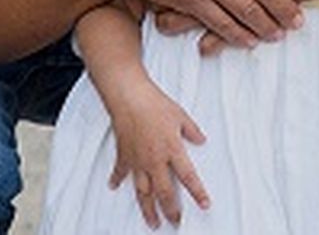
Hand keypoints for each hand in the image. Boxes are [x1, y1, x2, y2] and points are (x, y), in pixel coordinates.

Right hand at [107, 82, 209, 227]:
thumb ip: (192, 131)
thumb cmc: (154, 104)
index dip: (198, 193)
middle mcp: (154, 160)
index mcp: (172, 151)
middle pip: (164, 193)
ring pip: (143, 192)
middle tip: (175, 222)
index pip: (189, 177)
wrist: (129, 97)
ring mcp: (137, 161)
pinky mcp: (124, 155)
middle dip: (171, 211)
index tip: (204, 205)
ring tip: (152, 222)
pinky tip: (115, 188)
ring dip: (148, 209)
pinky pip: (120, 172)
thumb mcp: (181, 116)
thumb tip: (201, 139)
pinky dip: (117, 181)